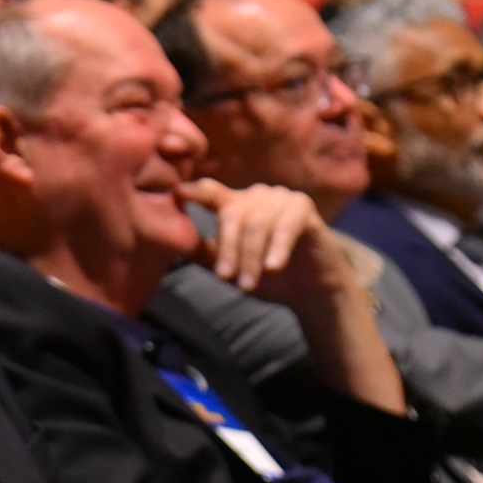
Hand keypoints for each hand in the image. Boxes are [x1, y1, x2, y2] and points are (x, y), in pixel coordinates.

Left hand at [180, 178, 352, 304]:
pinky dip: (277, 248)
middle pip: (232, 213)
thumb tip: (173, 243)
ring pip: (257, 223)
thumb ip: (206, 253)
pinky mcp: (303, 208)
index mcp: (236, 205)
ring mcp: (281, 198)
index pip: (211, 192)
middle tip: (226, 278)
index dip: (194, 190)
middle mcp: (257, 196)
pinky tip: (274, 267)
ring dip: (251, 257)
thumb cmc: (267, 277)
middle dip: (228, 249)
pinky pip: (285, 226)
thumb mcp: (231, 268)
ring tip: (248, 285)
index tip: (176, 192)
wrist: (309, 292)